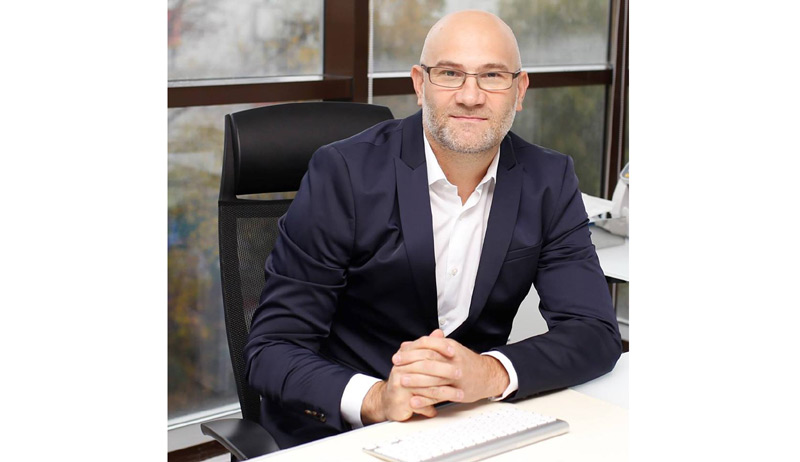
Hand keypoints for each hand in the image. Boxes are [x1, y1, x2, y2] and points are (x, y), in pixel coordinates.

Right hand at [360, 331, 463, 423]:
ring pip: (426, 386)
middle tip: (460, 373)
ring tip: (459, 394)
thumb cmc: (406, 380)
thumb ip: (428, 348)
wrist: (389, 400)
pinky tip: (440, 410)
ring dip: (445, 391)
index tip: (454, 351)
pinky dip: (431, 407)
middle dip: (445, 369)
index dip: (440, 346)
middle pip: (425, 364)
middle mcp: (400, 366)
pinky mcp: (400, 399)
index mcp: (405, 354)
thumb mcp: (417, 362)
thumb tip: (439, 332)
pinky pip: (419, 403)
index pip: (423, 344)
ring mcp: (399, 382)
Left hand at [393, 329, 509, 409]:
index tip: (399, 354)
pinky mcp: (458, 392)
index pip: (429, 344)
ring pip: (434, 378)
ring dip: (416, 380)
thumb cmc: (465, 362)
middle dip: (410, 363)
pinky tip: (414, 400)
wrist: (487, 375)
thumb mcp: (449, 349)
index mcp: (450, 347)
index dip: (412, 349)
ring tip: (402, 382)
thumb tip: (406, 345)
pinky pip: (440, 395)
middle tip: (397, 366)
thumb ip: (428, 347)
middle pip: (429, 360)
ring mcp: (457, 377)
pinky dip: (425, 399)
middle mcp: (454, 361)